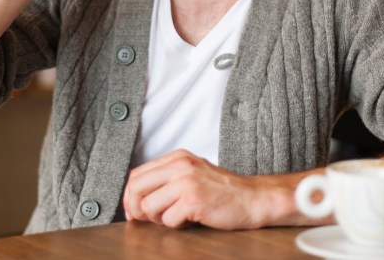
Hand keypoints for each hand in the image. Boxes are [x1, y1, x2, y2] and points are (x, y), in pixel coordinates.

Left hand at [123, 149, 271, 229]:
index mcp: (177, 158)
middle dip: (136, 209)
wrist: (253, 198)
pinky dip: (176, 226)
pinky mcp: (193, 201)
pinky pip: (168, 220)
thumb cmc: (223, 191)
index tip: (134, 210)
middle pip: (136, 188)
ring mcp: (186, 182)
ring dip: (158, 219)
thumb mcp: (193, 173)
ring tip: (176, 218)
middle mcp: (180, 166)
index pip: (137, 174)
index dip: (130, 196)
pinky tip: (190, 221)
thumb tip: (136, 197)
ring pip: (149, 206)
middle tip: (146, 220)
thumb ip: (168, 178)